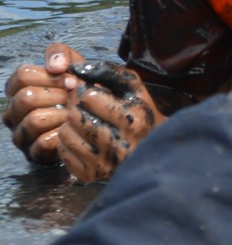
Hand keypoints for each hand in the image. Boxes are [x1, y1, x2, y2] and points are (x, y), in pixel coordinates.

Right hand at [5, 43, 82, 165]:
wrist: (99, 118)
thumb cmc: (83, 91)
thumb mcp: (75, 66)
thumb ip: (62, 54)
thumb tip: (55, 66)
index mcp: (19, 89)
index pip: (22, 76)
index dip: (50, 76)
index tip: (71, 80)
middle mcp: (14, 112)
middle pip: (25, 98)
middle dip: (57, 96)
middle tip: (73, 99)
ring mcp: (21, 134)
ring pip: (33, 121)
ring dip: (61, 115)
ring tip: (73, 114)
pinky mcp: (32, 153)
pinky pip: (42, 143)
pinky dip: (62, 135)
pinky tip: (72, 131)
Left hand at [53, 64, 162, 182]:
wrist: (154, 150)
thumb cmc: (141, 114)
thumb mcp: (134, 88)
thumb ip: (108, 72)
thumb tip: (74, 68)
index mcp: (133, 119)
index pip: (90, 97)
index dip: (85, 91)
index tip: (90, 93)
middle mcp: (120, 143)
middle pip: (76, 116)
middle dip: (75, 107)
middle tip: (82, 107)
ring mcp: (105, 162)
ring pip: (66, 135)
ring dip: (69, 125)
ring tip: (83, 123)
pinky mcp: (92, 176)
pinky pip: (63, 153)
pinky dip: (67, 143)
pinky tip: (81, 139)